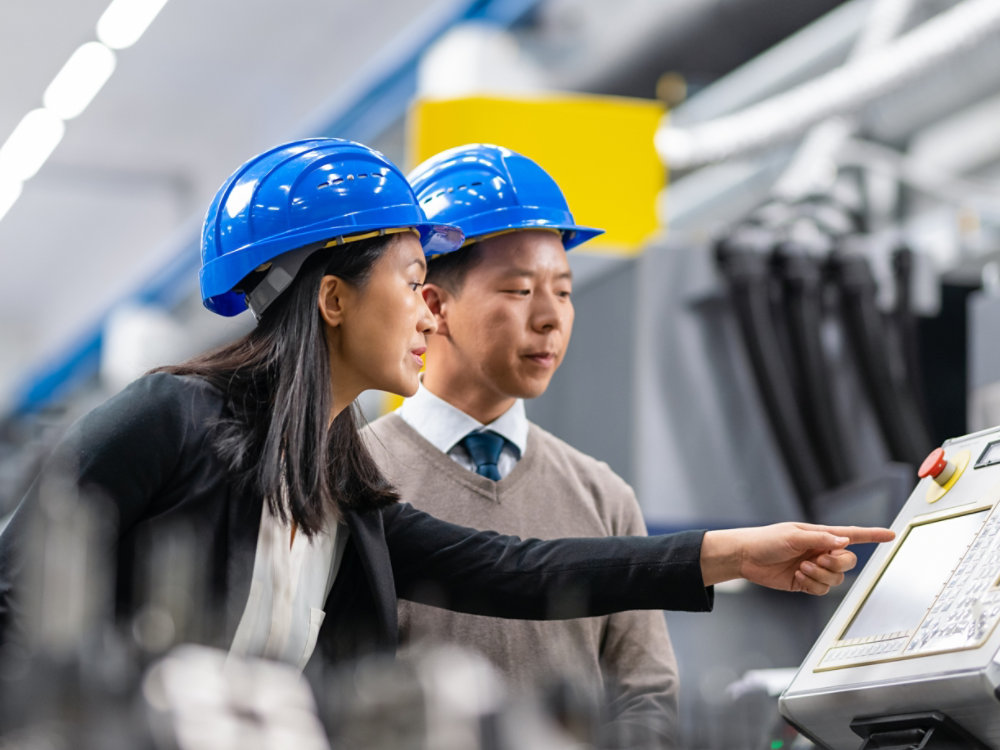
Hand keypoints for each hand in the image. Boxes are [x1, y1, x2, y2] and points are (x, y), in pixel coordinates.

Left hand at [701, 523, 894, 594]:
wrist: (745, 557)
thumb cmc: (766, 540)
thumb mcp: (792, 536)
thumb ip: (819, 539)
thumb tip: (844, 541)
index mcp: (821, 535)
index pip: (852, 535)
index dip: (872, 535)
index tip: (891, 535)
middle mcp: (821, 551)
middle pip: (848, 561)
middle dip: (837, 564)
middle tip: (818, 559)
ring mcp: (815, 568)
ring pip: (837, 579)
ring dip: (821, 576)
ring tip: (802, 568)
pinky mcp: (806, 583)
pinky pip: (823, 590)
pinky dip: (813, 586)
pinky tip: (798, 578)